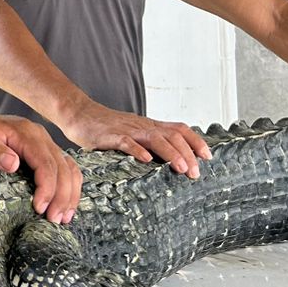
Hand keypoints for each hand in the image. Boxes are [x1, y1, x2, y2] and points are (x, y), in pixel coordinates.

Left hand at [0, 109, 81, 222]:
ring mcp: (41, 143)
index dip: (47, 188)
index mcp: (24, 132)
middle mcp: (38, 135)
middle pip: (62, 167)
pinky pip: (63, 168)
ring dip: (70, 193)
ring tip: (64, 218)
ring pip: (68, 168)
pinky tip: (65, 205)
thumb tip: (14, 164)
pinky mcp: (40, 152)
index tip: (39, 209)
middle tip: (55, 221)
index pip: (45, 162)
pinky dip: (68, 187)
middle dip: (62, 195)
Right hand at [61, 103, 210, 179]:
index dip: (196, 142)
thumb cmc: (105, 128)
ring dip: (171, 153)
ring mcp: (127, 129)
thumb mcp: (132, 133)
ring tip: (181, 168)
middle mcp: (143, 126)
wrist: (79, 113)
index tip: (208, 157)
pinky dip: (138, 150)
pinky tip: (147, 161)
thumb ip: (149, 144)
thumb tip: (168, 161)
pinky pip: (127, 142)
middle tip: (196, 173)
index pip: (180, 129)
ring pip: (155, 139)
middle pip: (172, 135)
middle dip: (188, 154)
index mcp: (150, 126)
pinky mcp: (110, 135)